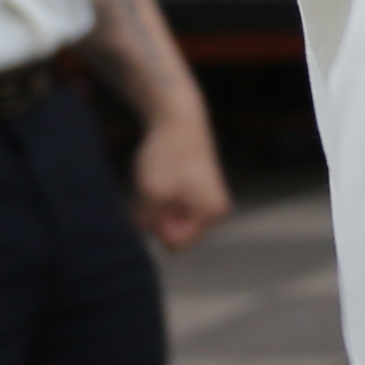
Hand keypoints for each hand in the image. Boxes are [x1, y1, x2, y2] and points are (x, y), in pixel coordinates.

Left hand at [129, 108, 229, 253]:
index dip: (157, 227)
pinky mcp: (198, 192)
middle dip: (158, 218)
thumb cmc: (168, 155)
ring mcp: (208, 202)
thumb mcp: (151, 194)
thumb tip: (148, 234)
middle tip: (154, 190)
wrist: (179, 119)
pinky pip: (174, 208)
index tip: (155, 202)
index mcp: (212, 215)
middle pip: (175, 234)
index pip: (175, 245)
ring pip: (172, 221)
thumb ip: (149, 223)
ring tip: (157, 182)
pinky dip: (161, 199)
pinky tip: (160, 179)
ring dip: (157, 207)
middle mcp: (216, 212)